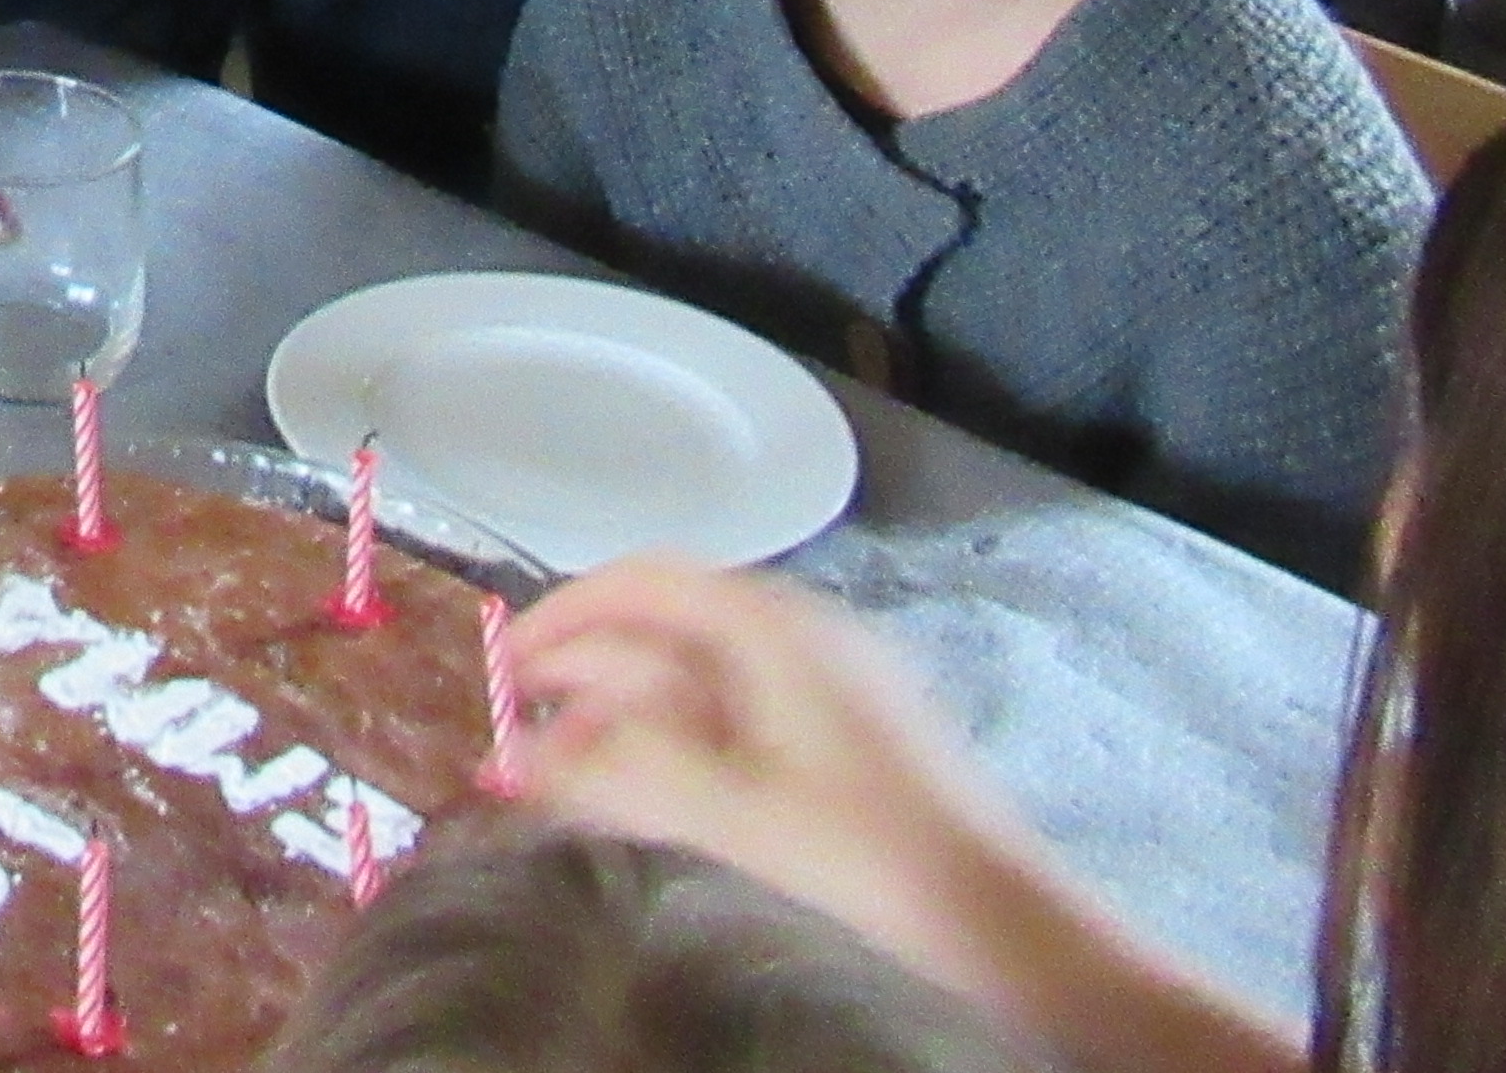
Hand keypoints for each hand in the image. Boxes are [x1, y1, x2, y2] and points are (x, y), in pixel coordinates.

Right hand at [513, 558, 1007, 953]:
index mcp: (777, 629)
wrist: (1002, 925)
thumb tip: (527, 757)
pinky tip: (642, 795)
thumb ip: (625, 774)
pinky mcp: (839, 742)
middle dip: (586, 679)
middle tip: (517, 732)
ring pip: (697, 683)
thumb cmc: (875, 858)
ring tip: (562, 776)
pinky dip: (676, 747)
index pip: (647, 580)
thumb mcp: (737, 813)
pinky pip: (734, 721)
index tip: (503, 657)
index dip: (566, 611)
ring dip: (624, 720)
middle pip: (667, 631)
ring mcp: (825, 690)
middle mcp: (801, 640)